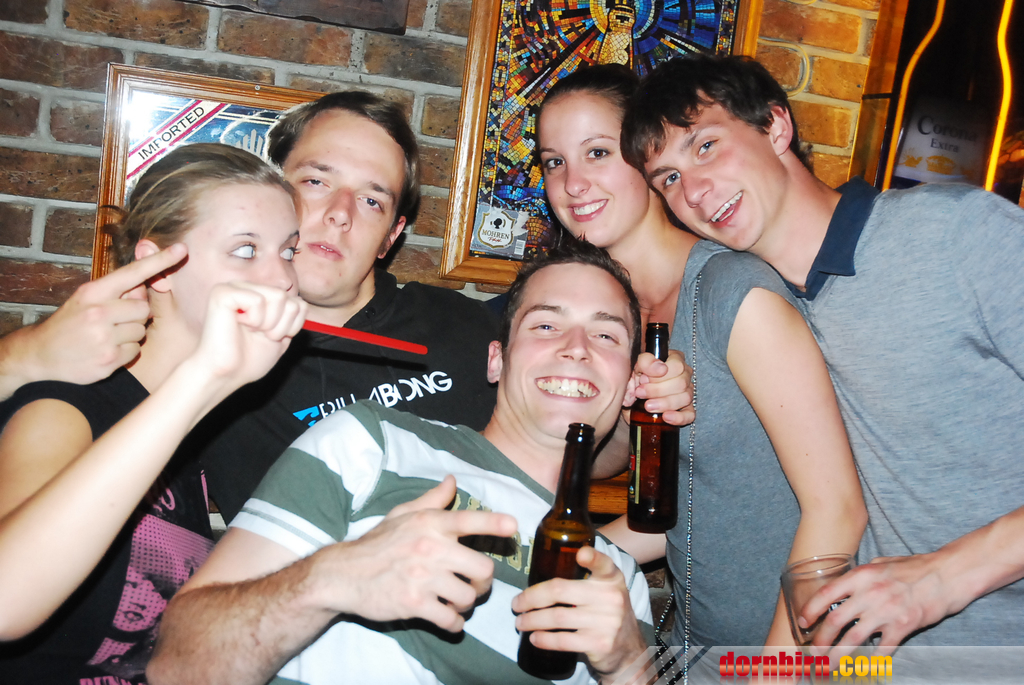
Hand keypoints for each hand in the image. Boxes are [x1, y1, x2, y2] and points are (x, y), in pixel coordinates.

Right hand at [20, 244, 187, 384]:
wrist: (39, 355)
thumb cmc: (70, 324)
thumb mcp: (86, 300)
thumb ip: (116, 292)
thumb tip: (145, 286)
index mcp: (93, 292)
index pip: (133, 273)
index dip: (160, 261)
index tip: (182, 249)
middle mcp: (98, 312)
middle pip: (143, 308)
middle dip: (135, 316)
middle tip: (114, 321)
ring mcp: (103, 337)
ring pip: (141, 331)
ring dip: (130, 335)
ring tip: (106, 337)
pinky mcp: (108, 360)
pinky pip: (135, 351)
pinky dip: (125, 352)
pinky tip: (105, 351)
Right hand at [190, 282, 306, 389]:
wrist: (225, 374)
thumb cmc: (248, 360)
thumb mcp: (280, 336)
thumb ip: (291, 318)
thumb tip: (300, 303)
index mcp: (259, 296)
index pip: (298, 302)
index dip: (291, 326)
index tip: (271, 337)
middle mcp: (246, 287)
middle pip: (288, 298)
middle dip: (280, 325)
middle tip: (258, 335)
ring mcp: (233, 287)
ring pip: (278, 296)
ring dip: (268, 323)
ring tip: (250, 331)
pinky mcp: (222, 292)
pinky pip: (257, 300)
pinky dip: (254, 320)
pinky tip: (238, 325)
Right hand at [313, 475, 517, 631]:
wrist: (343, 575)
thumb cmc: (377, 543)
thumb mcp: (403, 515)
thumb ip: (432, 500)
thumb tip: (452, 480)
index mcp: (430, 523)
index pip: (467, 520)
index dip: (492, 523)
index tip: (513, 526)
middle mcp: (429, 548)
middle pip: (483, 569)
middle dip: (484, 582)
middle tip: (476, 584)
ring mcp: (422, 577)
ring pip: (469, 596)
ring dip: (467, 603)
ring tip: (456, 600)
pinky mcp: (414, 604)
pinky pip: (450, 619)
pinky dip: (454, 623)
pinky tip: (448, 619)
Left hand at [512, 546, 646, 679]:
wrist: (628, 650)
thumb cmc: (607, 613)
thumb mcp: (605, 590)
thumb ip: (586, 577)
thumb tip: (542, 568)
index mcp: (611, 579)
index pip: (603, 564)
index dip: (592, 557)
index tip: (580, 554)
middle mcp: (611, 598)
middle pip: (560, 590)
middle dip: (531, 598)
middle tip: (516, 604)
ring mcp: (606, 622)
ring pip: (557, 617)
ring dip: (532, 620)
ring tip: (520, 622)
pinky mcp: (599, 644)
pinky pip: (563, 640)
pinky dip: (544, 639)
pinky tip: (534, 638)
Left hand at [627, 350, 693, 425]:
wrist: (631, 395)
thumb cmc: (636, 377)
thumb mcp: (635, 365)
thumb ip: (646, 361)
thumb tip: (661, 369)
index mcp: (675, 359)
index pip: (677, 366)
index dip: (659, 375)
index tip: (643, 379)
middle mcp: (685, 375)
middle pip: (681, 383)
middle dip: (658, 390)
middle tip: (640, 393)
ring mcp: (687, 392)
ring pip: (685, 398)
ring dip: (664, 403)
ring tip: (647, 406)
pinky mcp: (686, 410)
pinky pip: (690, 415)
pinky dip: (678, 417)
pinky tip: (665, 417)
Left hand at [801, 552, 953, 654]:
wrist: (947, 575)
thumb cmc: (914, 568)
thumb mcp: (881, 563)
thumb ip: (861, 577)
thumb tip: (844, 589)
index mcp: (861, 575)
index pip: (827, 594)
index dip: (811, 609)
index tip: (803, 622)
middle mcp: (870, 593)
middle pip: (836, 620)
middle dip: (820, 638)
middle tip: (812, 651)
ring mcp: (887, 611)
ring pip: (854, 638)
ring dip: (838, 654)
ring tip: (829, 665)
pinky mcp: (904, 626)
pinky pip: (883, 648)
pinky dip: (872, 659)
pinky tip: (865, 666)